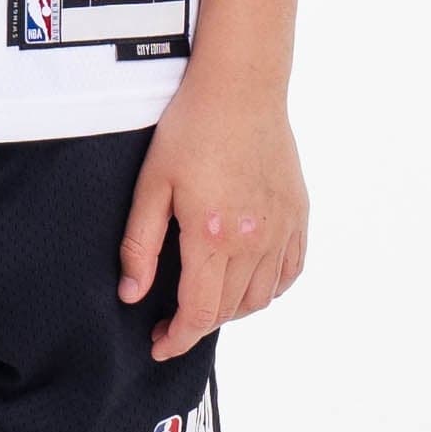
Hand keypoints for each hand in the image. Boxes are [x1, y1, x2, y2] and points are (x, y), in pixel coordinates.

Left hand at [117, 71, 308, 360]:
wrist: (240, 87)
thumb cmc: (192, 127)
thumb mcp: (152, 184)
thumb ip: (140, 245)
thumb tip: (133, 293)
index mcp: (213, 236)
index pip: (200, 313)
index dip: (177, 338)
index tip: (159, 344)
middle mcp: (254, 241)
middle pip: (229, 310)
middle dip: (197, 324)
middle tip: (170, 319)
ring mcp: (281, 229)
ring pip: (261, 298)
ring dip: (231, 311)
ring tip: (205, 298)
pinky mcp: (298, 215)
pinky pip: (289, 272)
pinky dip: (269, 289)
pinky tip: (248, 281)